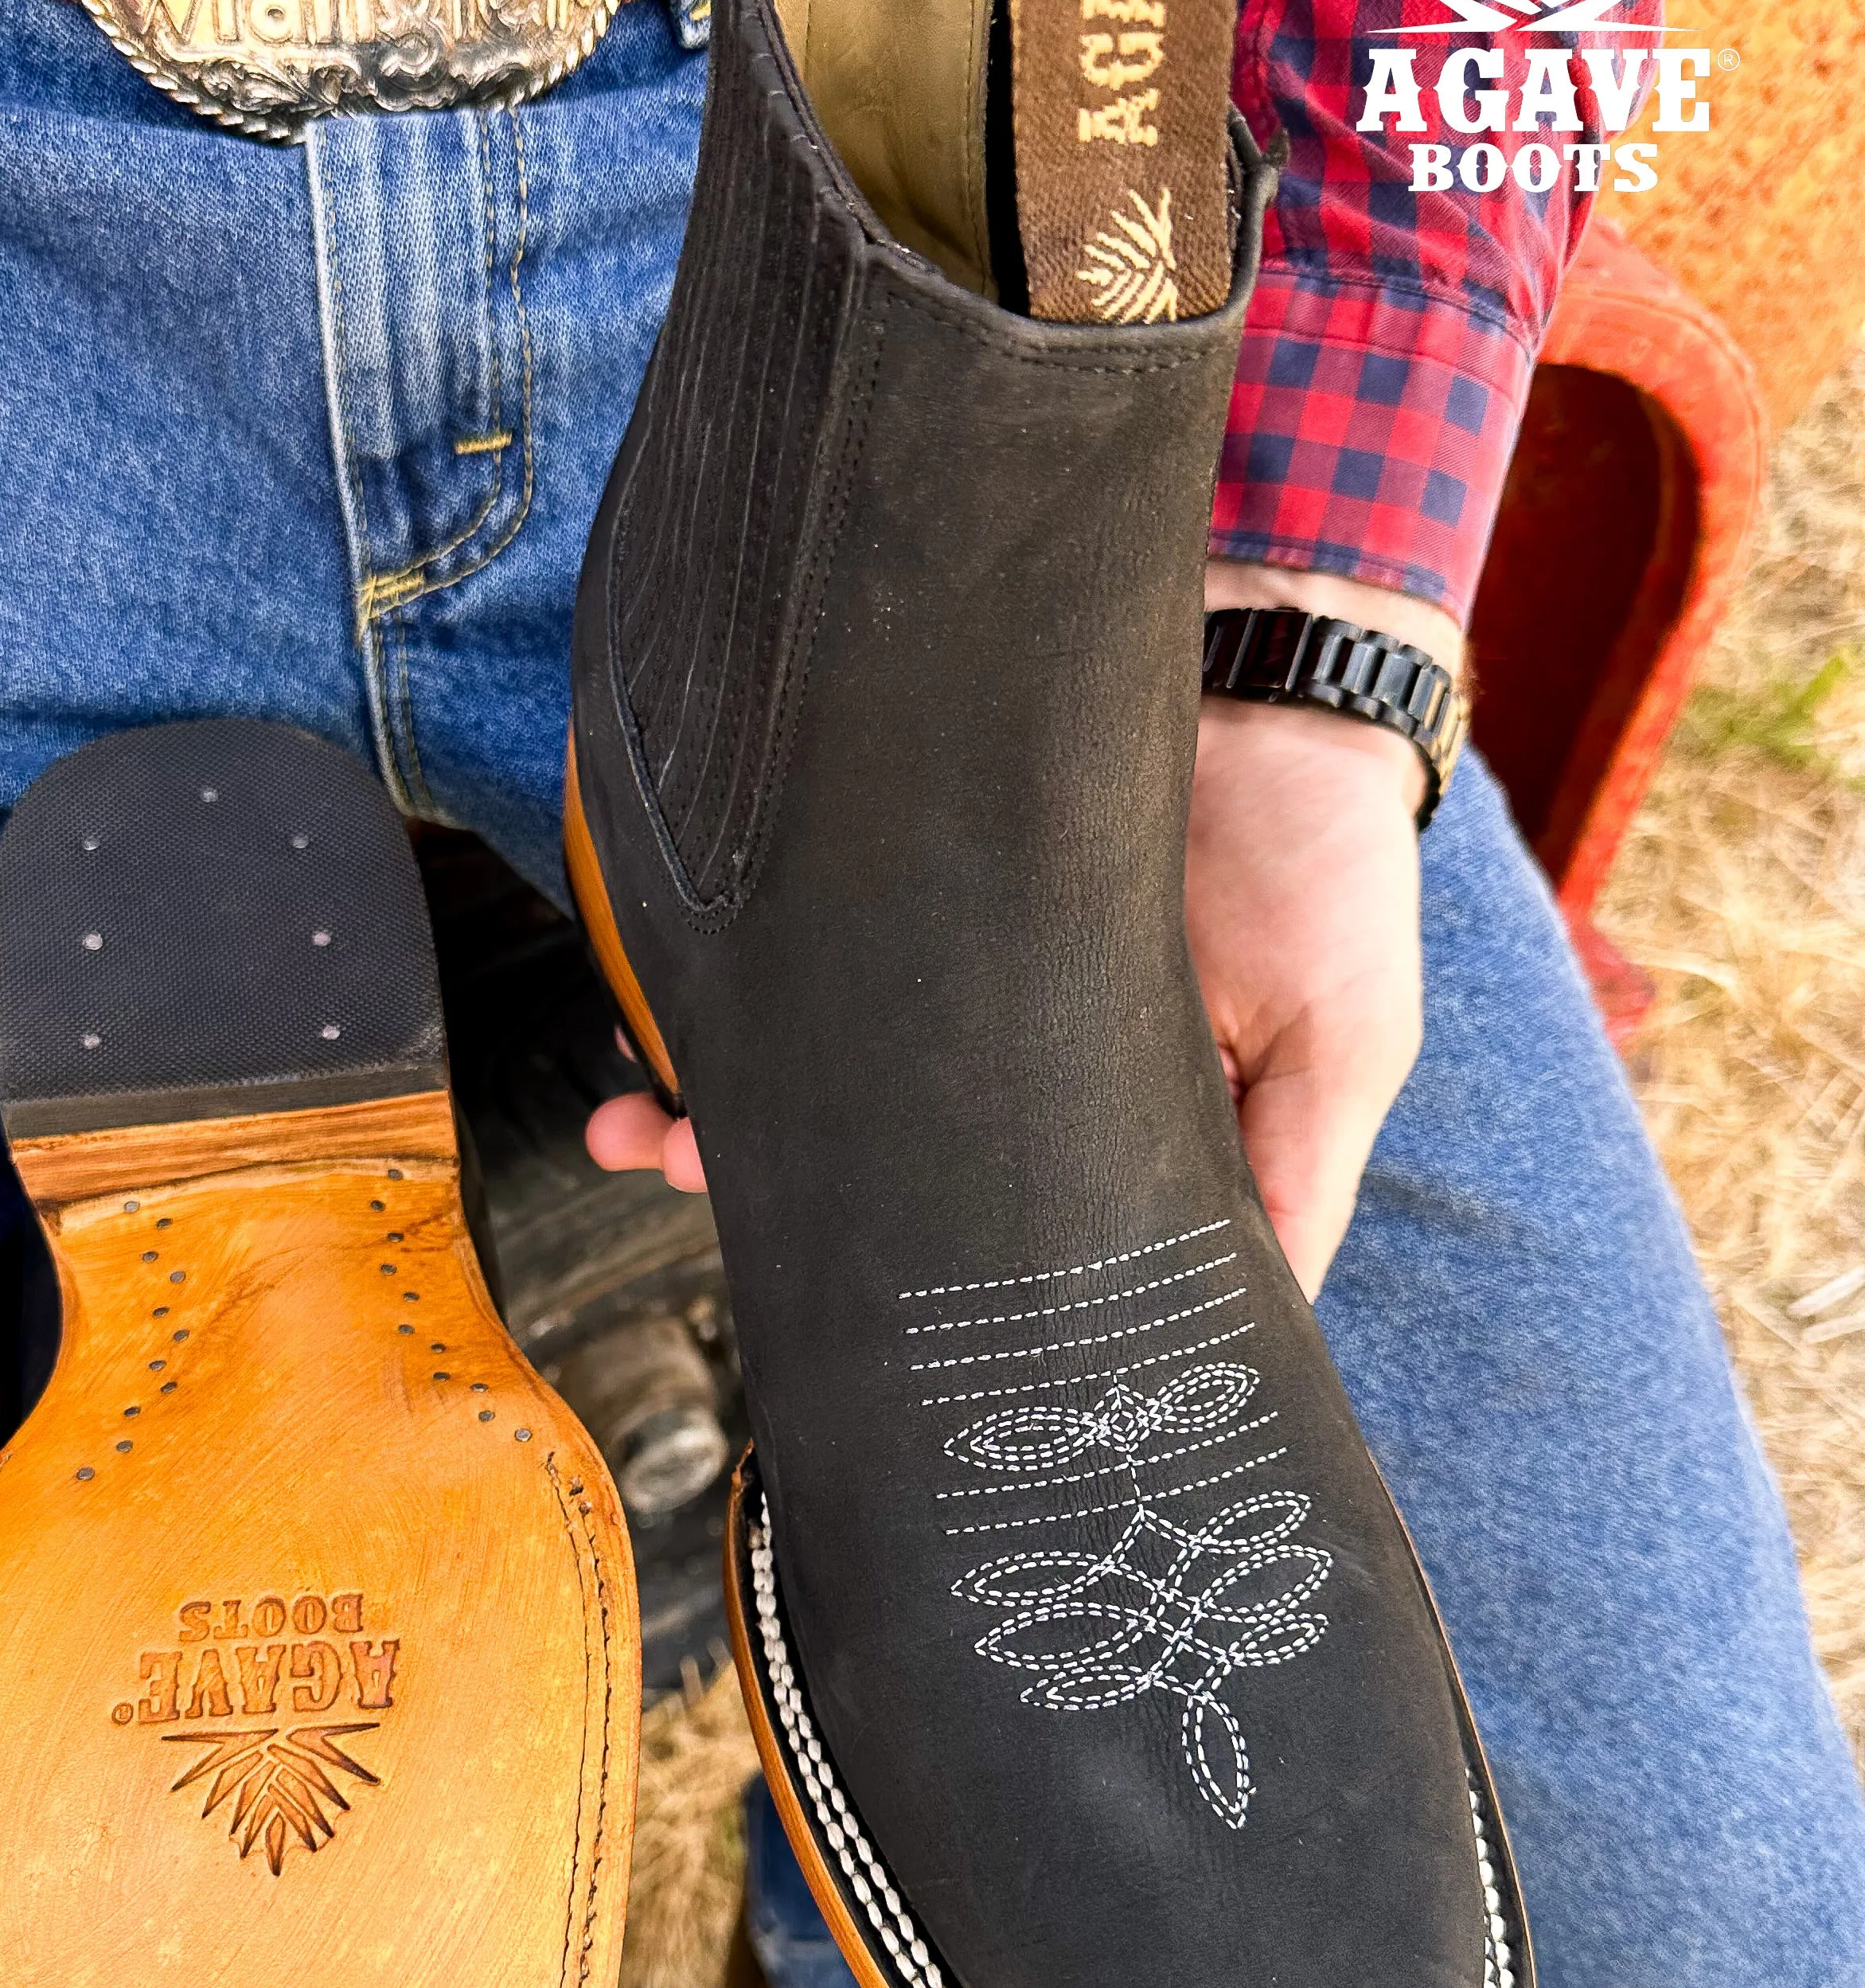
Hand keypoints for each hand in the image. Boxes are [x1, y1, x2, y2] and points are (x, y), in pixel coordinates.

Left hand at [586, 563, 1453, 1303]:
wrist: (1277, 661)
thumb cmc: (1331, 866)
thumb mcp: (1342, 1044)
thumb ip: (1294, 1181)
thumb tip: (1264, 1326)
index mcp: (1115, 1133)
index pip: (1001, 1243)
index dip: (919, 1281)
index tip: (850, 1318)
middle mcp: (1015, 1071)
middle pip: (883, 1163)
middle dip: (783, 1190)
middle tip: (695, 1189)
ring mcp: (959, 982)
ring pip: (828, 1072)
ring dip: (728, 1105)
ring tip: (646, 1131)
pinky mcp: (913, 888)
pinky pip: (818, 954)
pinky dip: (747, 992)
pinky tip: (688, 1018)